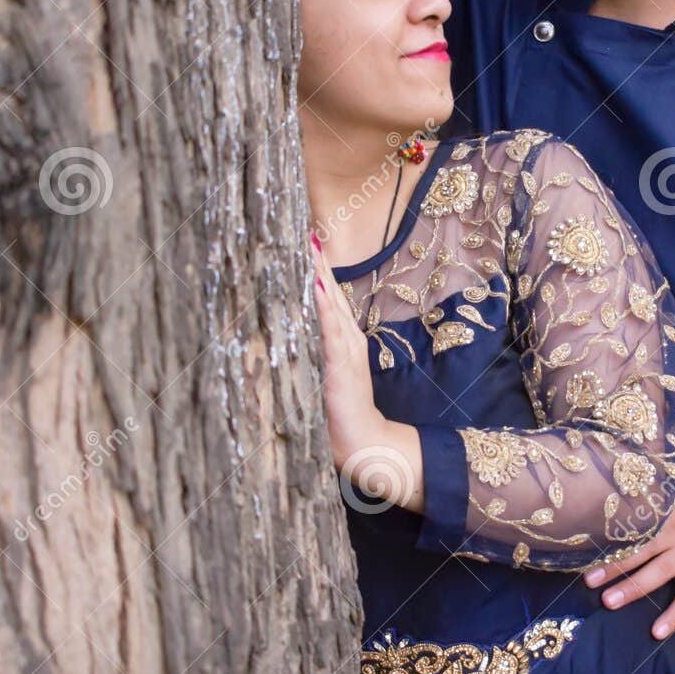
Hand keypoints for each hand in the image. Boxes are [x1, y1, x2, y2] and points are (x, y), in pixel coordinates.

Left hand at [311, 233, 384, 467]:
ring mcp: (347, 351)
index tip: (315, 248)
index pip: (335, 301)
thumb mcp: (342, 373)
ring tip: (315, 254)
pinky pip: (333, 331)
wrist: (362, 437)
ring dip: (325, 280)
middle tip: (313, 237)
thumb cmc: (350, 407)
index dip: (326, 274)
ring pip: (334, 308)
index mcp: (348, 340)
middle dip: (324, 267)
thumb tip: (328, 338)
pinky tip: (321, 291)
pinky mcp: (341, 365)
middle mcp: (349, 340)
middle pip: (335, 296)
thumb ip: (338, 354)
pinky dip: (327, 310)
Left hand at [583, 486, 674, 639]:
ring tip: (609, 601)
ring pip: (656, 574)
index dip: (610, 542)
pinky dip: (672, 616)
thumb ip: (655, 516)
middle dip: (612, 567)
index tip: (587, 552)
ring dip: (632, 588)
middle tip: (589, 581)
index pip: (632, 531)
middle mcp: (674, 536)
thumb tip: (623, 522)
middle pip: (637, 552)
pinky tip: (658, 632)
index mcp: (664, 518)